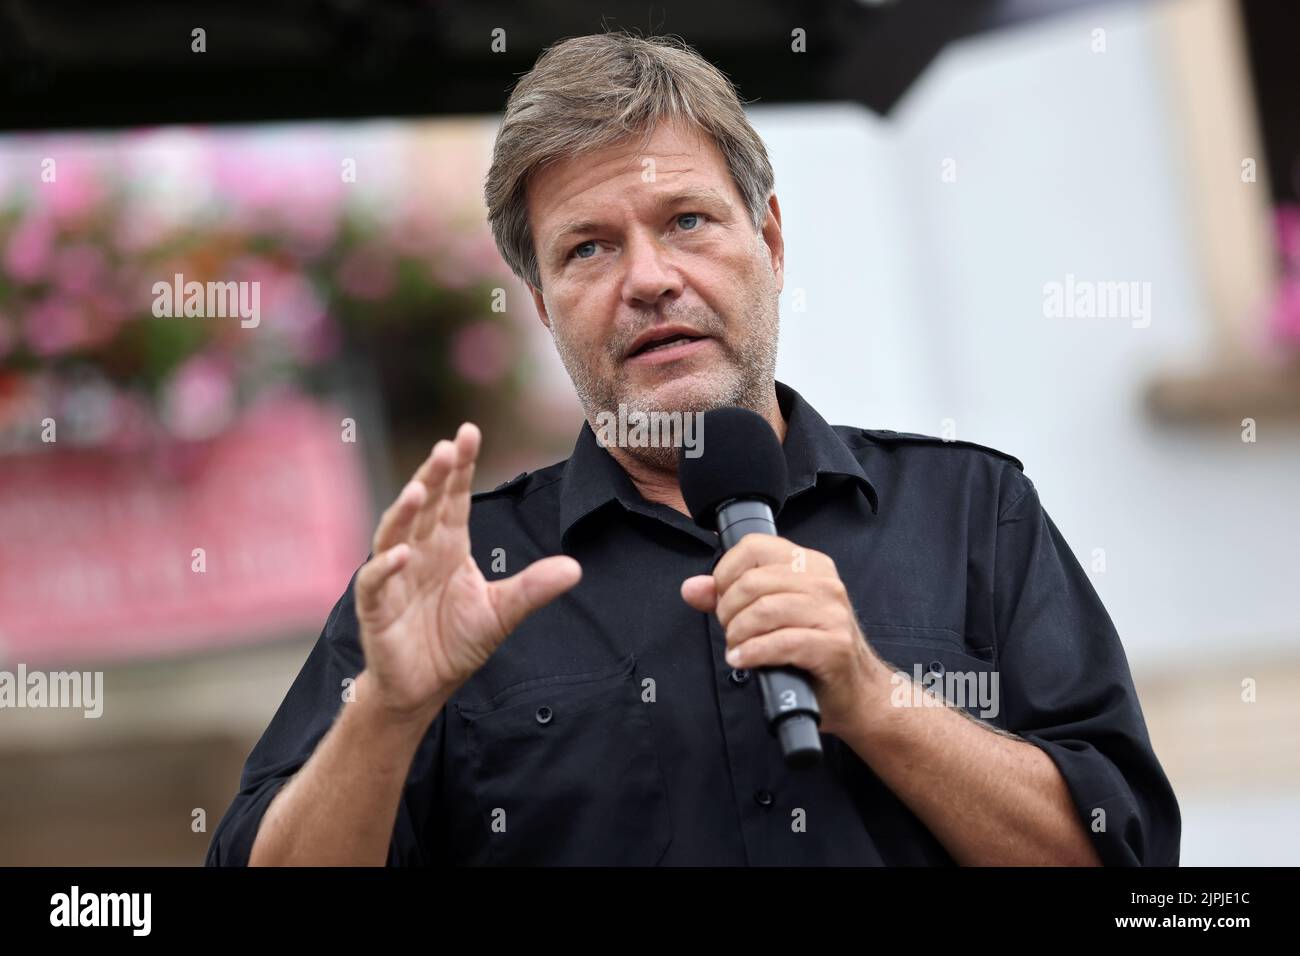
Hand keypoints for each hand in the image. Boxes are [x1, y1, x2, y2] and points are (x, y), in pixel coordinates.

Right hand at [354, 423, 581, 724]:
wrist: (423, 688)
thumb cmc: (455, 643)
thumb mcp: (502, 612)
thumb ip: (533, 588)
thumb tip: (575, 568)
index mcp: (448, 545)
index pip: (454, 498)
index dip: (460, 467)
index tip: (469, 432)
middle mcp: (419, 552)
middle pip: (426, 505)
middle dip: (435, 475)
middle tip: (448, 447)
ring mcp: (393, 576)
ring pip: (394, 533)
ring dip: (405, 510)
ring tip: (420, 488)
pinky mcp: (375, 607)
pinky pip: (375, 581)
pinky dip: (384, 567)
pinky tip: (400, 554)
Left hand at [680, 533, 888, 739]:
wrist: (856, 691)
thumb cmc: (812, 649)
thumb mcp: (772, 615)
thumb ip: (729, 597)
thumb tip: (692, 588)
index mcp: (810, 564)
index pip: (754, 547)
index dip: (726, 573)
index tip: (723, 599)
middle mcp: (824, 582)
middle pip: (753, 581)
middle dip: (728, 610)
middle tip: (730, 631)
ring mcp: (832, 613)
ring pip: (764, 610)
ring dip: (738, 634)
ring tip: (737, 648)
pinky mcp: (834, 645)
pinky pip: (781, 642)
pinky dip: (753, 653)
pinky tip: (744, 660)